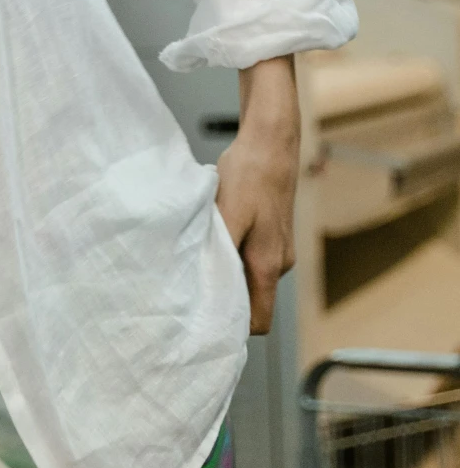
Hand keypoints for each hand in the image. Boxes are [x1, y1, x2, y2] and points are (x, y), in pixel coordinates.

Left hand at [215, 56, 299, 333]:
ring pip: (248, 275)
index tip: (203, 322)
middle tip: (189, 289)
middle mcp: (279, 262)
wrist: (271, 140)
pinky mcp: (272, 231)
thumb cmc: (250, 174)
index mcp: (269, 265)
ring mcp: (278, 247)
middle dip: (223, 299)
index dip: (232, 327)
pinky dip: (232, 251)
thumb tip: (206, 287)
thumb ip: (219, 252)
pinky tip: (214, 233)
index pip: (257, 320)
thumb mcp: (226, 214)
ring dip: (225, 269)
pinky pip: (250, 254)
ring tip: (199, 253)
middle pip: (251, 300)